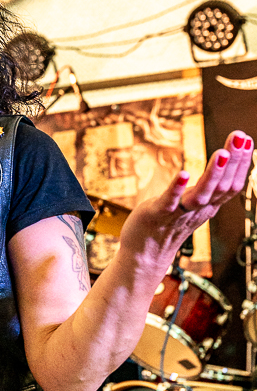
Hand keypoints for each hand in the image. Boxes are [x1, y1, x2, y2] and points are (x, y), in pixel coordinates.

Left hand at [118, 130, 253, 268]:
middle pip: (221, 187)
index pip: (231, 185)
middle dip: (233, 162)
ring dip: (212, 175)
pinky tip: (183, 173)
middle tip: (240, 138)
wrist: (144, 253)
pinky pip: (169, 202)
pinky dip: (176, 188)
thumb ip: (208, 185)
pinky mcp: (158, 214)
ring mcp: (179, 213)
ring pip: (200, 195)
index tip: (247, 140)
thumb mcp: (194, 202)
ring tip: (221, 153)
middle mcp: (198, 210)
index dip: (241, 164)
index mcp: (208, 205)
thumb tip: (225, 161)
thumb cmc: (167, 223)